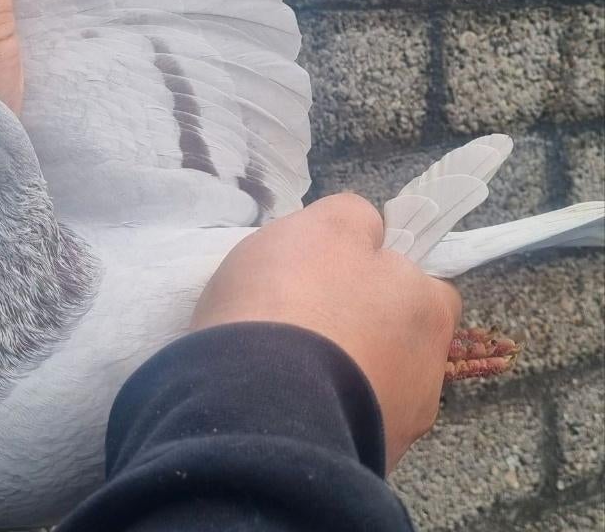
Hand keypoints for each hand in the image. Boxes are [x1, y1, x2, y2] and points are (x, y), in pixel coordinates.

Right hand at [192, 193, 461, 471]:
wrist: (255, 411)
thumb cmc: (295, 300)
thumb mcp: (323, 224)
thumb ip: (354, 219)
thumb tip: (368, 233)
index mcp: (429, 311)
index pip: (426, 289)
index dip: (382, 277)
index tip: (337, 278)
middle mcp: (428, 377)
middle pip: (398, 343)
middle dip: (363, 332)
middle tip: (306, 319)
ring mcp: (396, 432)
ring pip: (369, 389)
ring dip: (340, 378)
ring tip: (282, 366)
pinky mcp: (356, 467)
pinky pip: (338, 428)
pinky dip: (316, 414)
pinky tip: (276, 402)